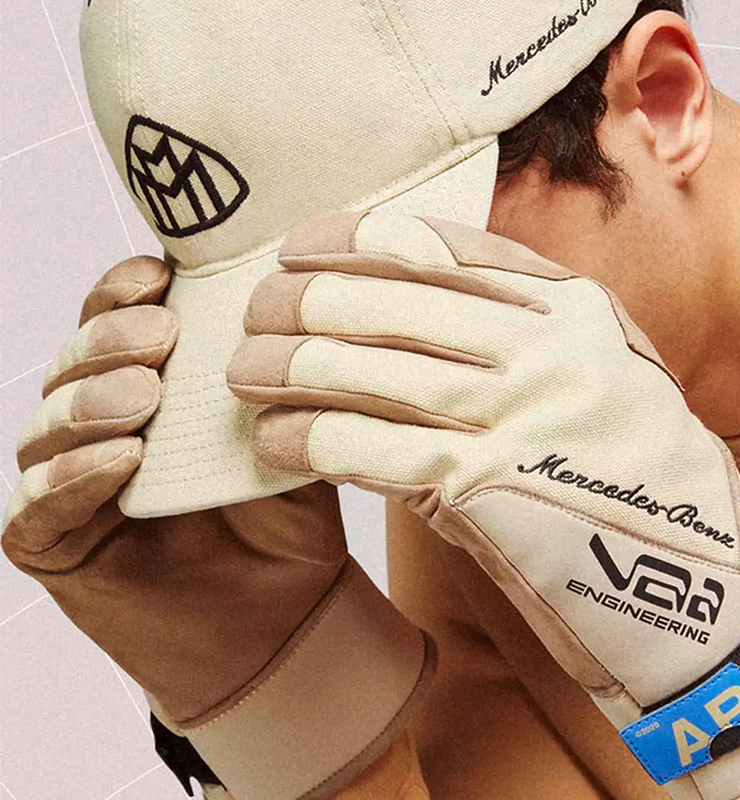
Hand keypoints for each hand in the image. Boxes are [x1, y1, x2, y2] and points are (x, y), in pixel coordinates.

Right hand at [3, 256, 432, 799]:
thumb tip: (296, 304)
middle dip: (109, 341)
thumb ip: (284, 380)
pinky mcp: (52, 543)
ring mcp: (68, 482)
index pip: (118, 318)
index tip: (159, 276)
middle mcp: (99, 423)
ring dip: (90, 404)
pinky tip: (120, 461)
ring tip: (143, 400)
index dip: (125, 290)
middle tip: (159, 340)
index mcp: (150, 382)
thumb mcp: (297, 435)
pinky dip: (73, 477)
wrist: (287, 620)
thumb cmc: (289, 519)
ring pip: (47, 426)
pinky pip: (37, 505)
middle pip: (75, 362)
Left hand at [227, 210, 739, 799]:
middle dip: (302, 301)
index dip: (351, 241)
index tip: (300, 248)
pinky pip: (367, 446)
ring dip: (287, 367)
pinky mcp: (487, 487)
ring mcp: (519, 412)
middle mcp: (546, 345)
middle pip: (387, 299)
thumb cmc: (631, 474)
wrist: (696, 578)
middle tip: (252, 316)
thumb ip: (524, 328)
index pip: (437, 245)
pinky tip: (273, 440)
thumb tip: (399, 295)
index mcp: (574, 305)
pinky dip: (306, 437)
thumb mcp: (601, 372)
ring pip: (366, 367)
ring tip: (242, 374)